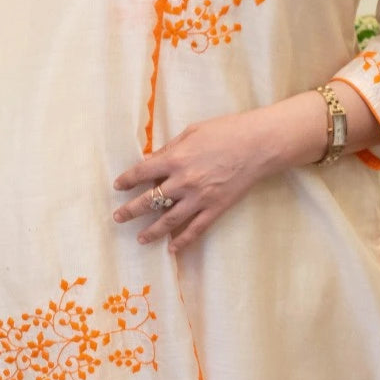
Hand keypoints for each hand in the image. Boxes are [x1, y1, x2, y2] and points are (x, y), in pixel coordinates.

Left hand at [112, 109, 281, 254]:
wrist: (260, 144)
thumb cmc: (227, 131)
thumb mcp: (193, 132)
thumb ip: (171, 148)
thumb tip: (152, 160)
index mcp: (176, 159)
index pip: (142, 172)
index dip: (127, 180)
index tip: (118, 186)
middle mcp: (184, 181)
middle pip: (150, 200)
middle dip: (131, 210)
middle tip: (118, 217)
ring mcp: (200, 198)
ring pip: (169, 220)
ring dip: (151, 231)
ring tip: (140, 239)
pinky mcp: (216, 208)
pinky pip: (195, 229)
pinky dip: (182, 241)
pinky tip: (171, 249)